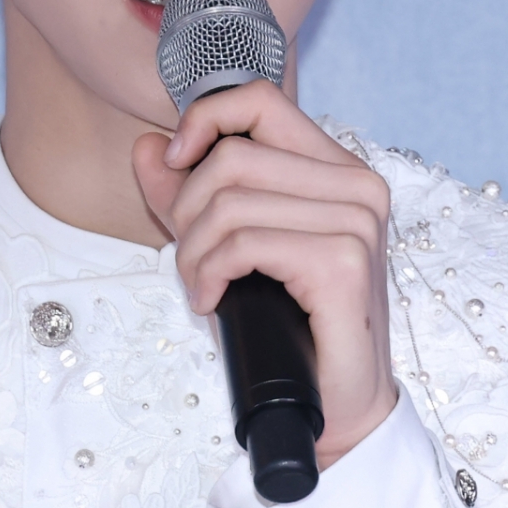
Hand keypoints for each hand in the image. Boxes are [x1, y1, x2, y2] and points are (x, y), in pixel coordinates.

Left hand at [133, 81, 397, 468]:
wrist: (333, 406)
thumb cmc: (287, 329)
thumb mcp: (227, 249)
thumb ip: (188, 196)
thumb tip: (149, 147)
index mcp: (336, 170)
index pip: (260, 101)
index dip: (204, 121)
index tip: (176, 162)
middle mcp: (357, 186)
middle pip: (233, 155)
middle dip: (186, 211)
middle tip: (190, 261)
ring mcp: (357, 222)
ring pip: (231, 201)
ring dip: (193, 251)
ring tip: (200, 285)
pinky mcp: (344, 263)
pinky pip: (243, 243)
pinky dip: (209, 273)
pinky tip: (212, 301)